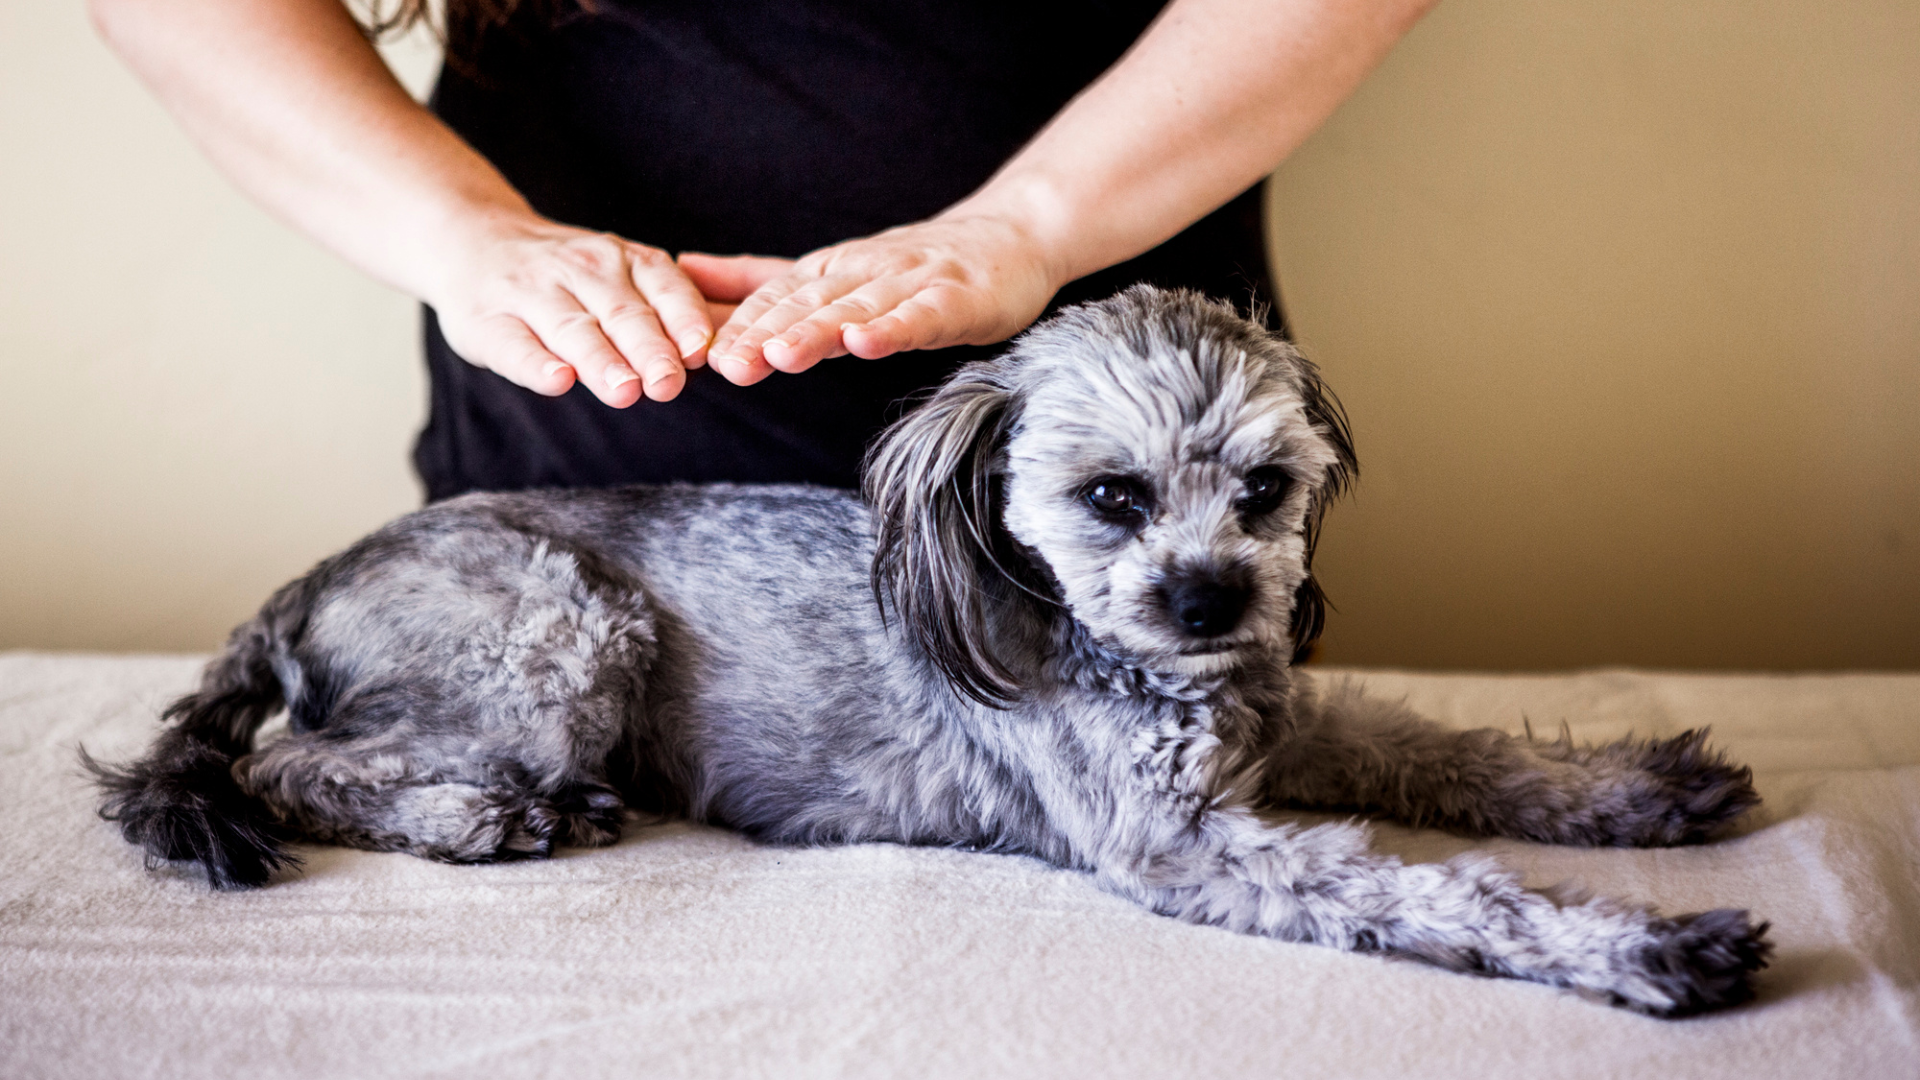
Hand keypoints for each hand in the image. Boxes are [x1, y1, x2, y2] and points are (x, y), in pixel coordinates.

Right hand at [426, 214, 718, 406]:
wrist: (469, 240)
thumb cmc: (564, 276)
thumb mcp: (617, 272)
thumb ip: (662, 307)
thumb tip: (716, 348)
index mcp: (621, 259)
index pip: (661, 287)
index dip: (682, 319)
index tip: (699, 351)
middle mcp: (578, 270)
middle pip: (621, 313)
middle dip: (648, 349)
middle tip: (669, 384)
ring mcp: (530, 294)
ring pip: (573, 329)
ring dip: (601, 361)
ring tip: (625, 391)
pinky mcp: (487, 323)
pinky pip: (515, 345)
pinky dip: (537, 365)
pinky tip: (558, 381)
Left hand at [697, 214, 1064, 385]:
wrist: (1010, 238)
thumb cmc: (916, 267)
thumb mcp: (830, 272)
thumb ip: (760, 279)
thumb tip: (682, 271)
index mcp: (832, 269)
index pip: (777, 297)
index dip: (740, 325)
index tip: (700, 356)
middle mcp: (865, 271)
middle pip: (808, 304)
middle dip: (765, 334)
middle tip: (728, 366)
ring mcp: (913, 283)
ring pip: (857, 308)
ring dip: (817, 332)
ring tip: (780, 356)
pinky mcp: (957, 299)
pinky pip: (921, 315)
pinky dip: (893, 328)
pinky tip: (866, 343)